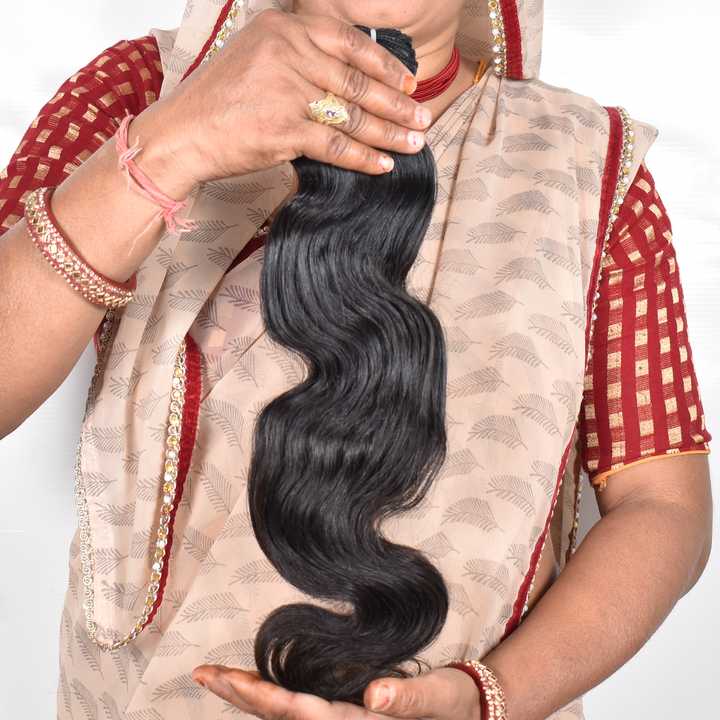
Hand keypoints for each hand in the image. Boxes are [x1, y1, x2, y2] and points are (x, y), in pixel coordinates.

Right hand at [146, 9, 432, 185]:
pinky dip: (363, 157)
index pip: (350, 42)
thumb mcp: (256, 56)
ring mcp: (286, 90)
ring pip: (352, 113)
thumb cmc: (218, 100)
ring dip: (389, 132)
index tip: (410, 82)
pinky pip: (335, 144)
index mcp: (285, 27)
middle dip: (397, 103)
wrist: (182, 133)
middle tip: (423, 119)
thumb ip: (298, 56)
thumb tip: (346, 78)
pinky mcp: (283, 129)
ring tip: (413, 143)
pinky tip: (383, 165)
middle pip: (358, 80)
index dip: (387, 65)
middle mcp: (288, 51)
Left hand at [191, 664, 481, 719]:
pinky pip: (301, 710)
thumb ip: (408, 698)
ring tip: (215, 678)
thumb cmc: (455, 705)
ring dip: (248, 696)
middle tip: (200, 673)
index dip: (262, 695)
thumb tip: (375, 694)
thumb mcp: (436, 700)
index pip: (299, 712)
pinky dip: (272, 697)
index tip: (225, 678)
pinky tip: (256, 689)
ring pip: (285, 714)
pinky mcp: (346, 714)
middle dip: (239, 694)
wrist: (469, 714)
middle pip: (280, 716)